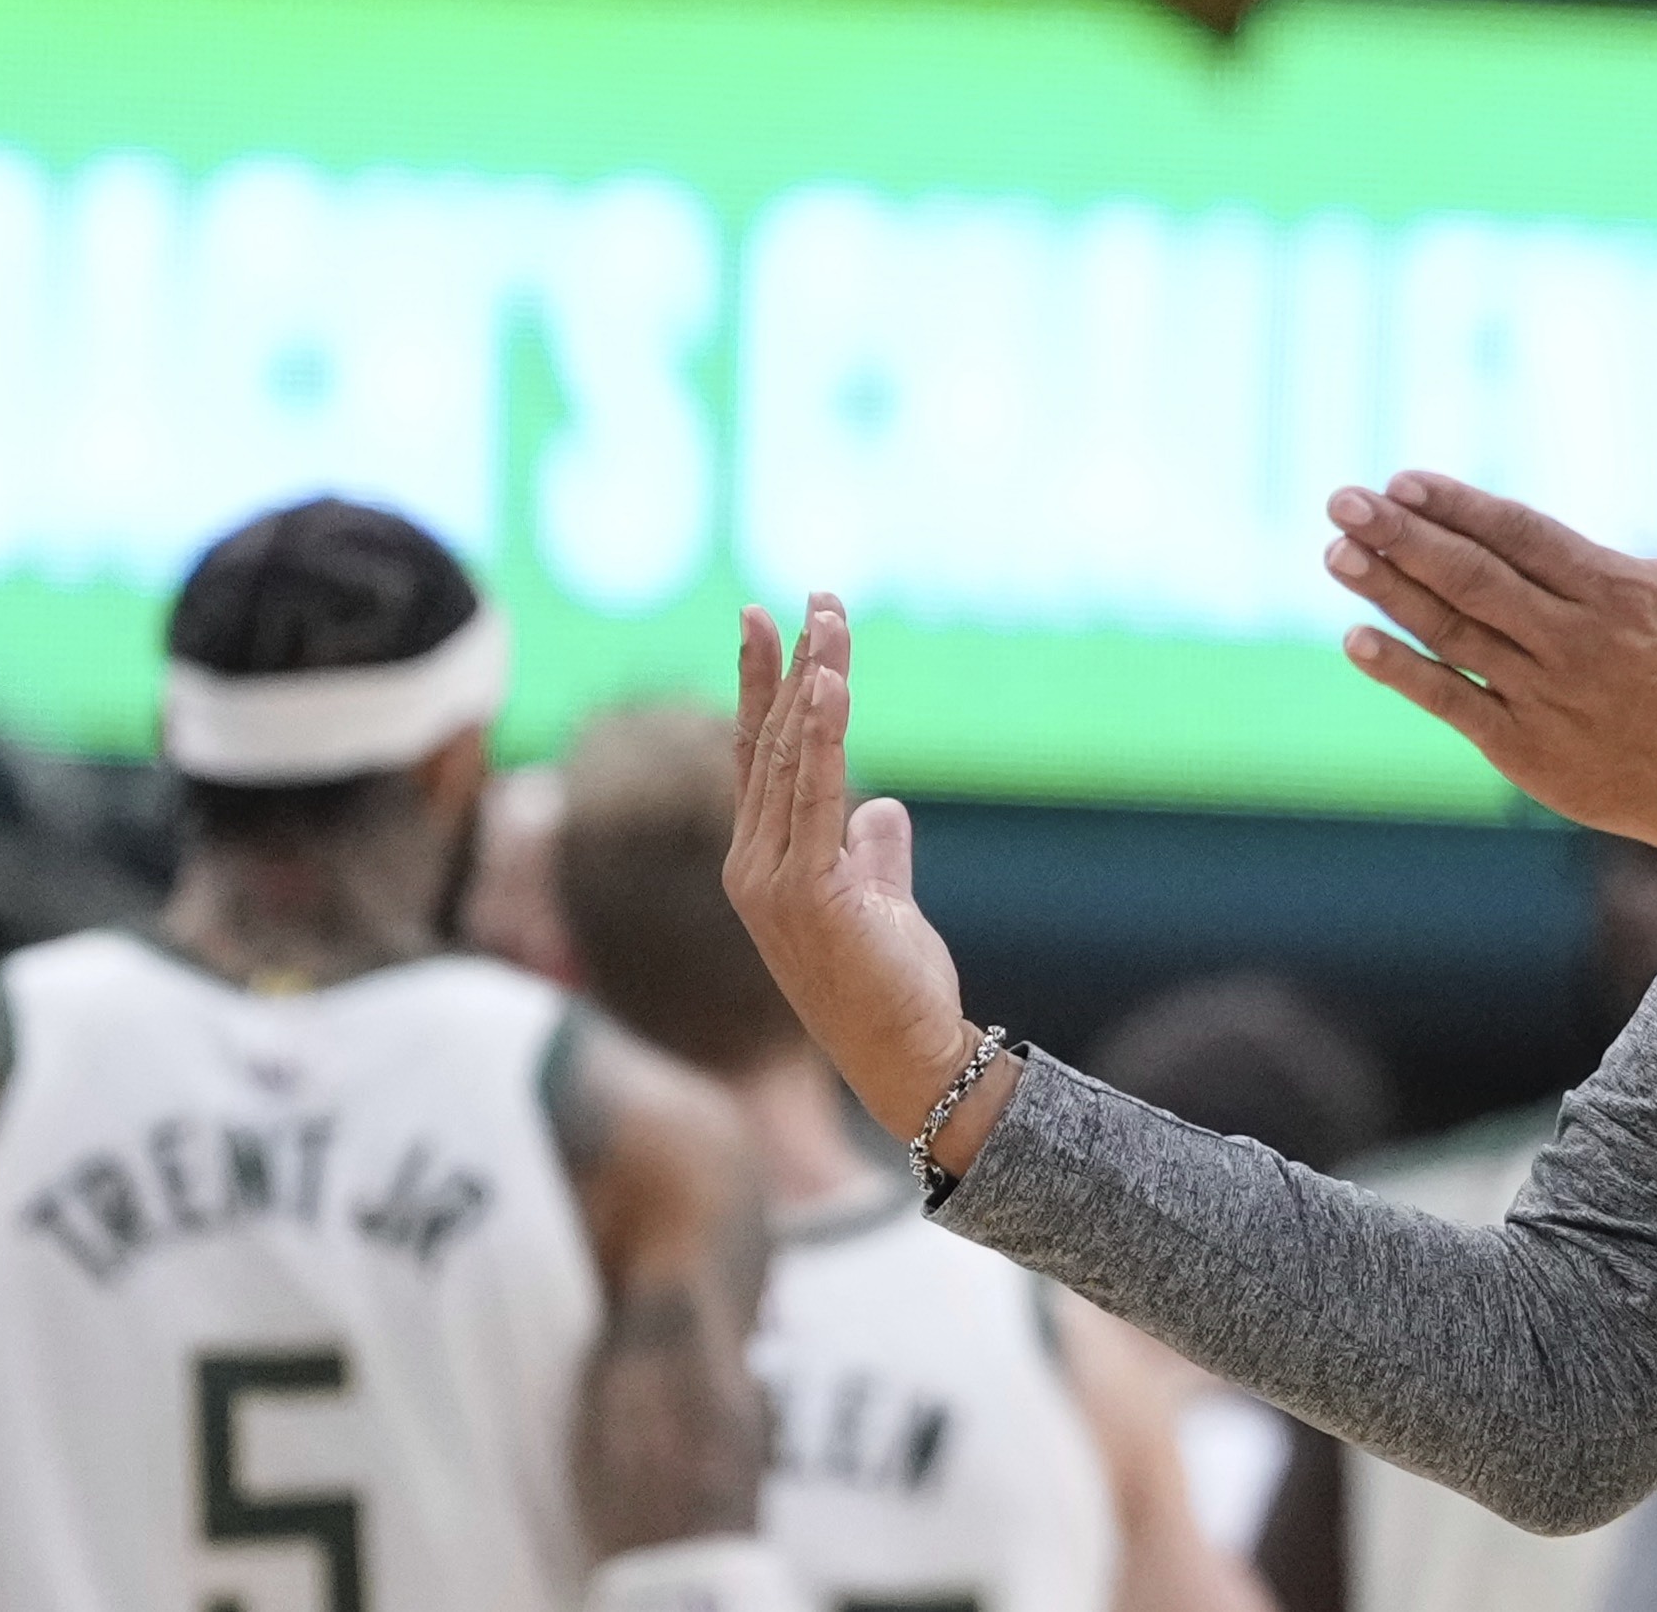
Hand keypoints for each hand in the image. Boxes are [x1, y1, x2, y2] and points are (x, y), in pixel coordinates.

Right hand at [723, 596, 1012, 1161]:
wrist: (905, 1059)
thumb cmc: (889, 988)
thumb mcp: (881, 903)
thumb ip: (874, 852)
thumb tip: (883, 808)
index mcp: (763, 863)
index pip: (757, 758)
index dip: (765, 689)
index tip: (775, 622)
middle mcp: (752, 865)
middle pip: (766, 745)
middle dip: (787, 666)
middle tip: (809, 598)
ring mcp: (771, 878)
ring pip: (789, 758)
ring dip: (812, 682)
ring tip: (829, 620)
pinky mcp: (806, 890)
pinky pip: (815, 793)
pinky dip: (821, 734)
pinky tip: (830, 685)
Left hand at [1325, 386, 1656, 860]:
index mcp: (1615, 588)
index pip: (1520, 535)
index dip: (1458, 506)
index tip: (1401, 479)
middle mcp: (1574, 639)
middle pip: (1474, 578)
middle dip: (1403, 536)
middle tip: (1342, 501)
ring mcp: (1545, 696)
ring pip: (1454, 633)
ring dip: (1390, 593)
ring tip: (1337, 552)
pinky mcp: (1525, 750)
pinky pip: (1453, 702)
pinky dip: (1404, 672)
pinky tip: (1357, 640)